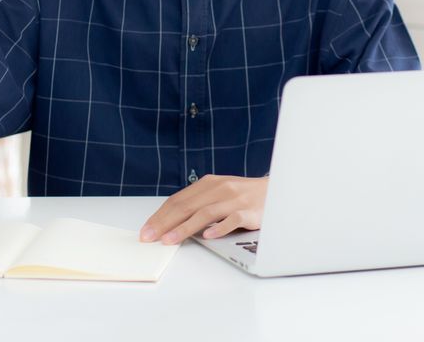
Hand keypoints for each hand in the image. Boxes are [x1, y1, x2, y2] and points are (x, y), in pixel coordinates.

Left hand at [139, 175, 268, 245]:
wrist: (276, 191)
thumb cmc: (243, 196)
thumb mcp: (218, 193)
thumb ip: (198, 204)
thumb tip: (170, 223)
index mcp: (208, 183)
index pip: (178, 200)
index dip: (160, 215)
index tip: (146, 230)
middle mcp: (220, 188)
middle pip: (187, 206)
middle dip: (165, 222)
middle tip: (150, 237)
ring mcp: (235, 199)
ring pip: (205, 213)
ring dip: (185, 227)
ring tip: (169, 239)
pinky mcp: (250, 211)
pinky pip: (233, 220)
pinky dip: (219, 228)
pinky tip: (208, 236)